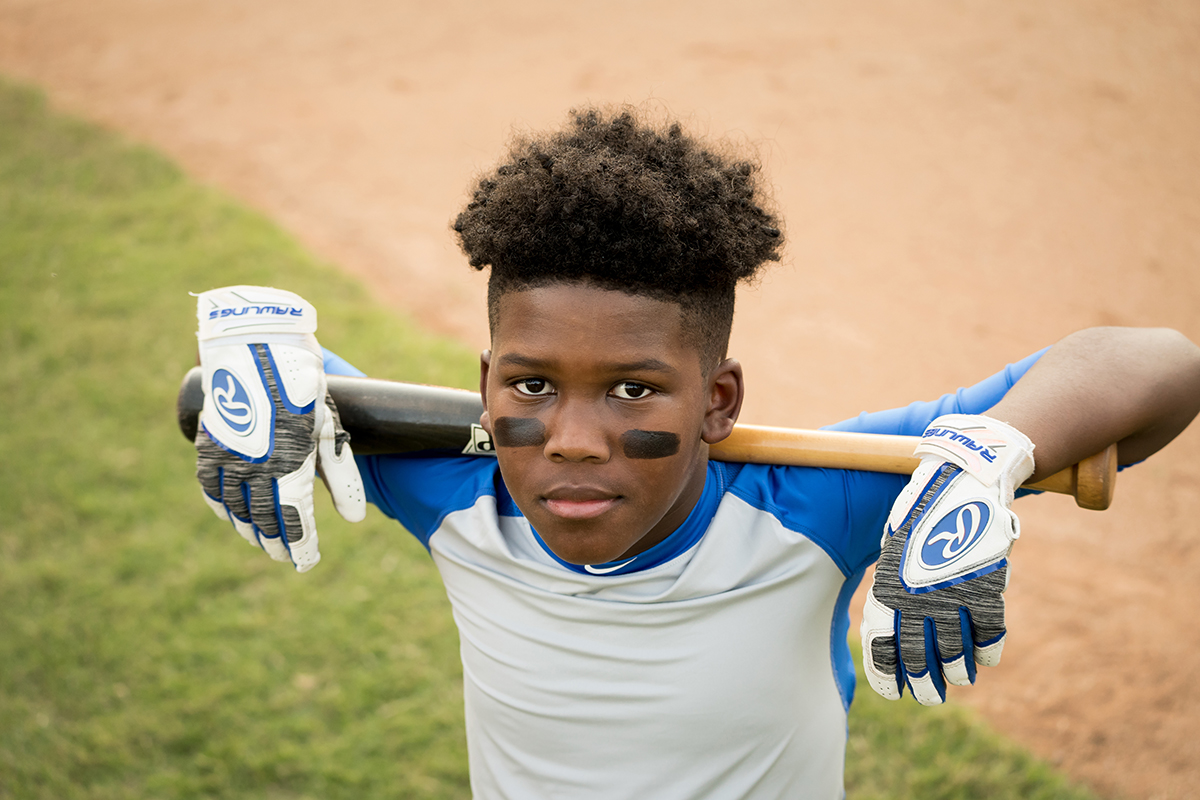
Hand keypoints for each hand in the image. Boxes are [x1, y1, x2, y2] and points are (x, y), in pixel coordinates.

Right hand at [193, 286, 364, 571]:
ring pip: (235, 510)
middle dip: (277, 543)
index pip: (294, 521)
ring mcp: (227, 458)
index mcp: (288, 464)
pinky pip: (211, 487)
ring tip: (263, 541)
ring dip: (250, 529)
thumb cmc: (302, 386)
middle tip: (287, 557)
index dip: (301, 546)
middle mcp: (253, 468)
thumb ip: (341, 475)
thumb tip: (353, 519)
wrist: (257, 345)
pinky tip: (232, 516)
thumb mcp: (326, 428)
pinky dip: (222, 506)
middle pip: (263, 521)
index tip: (307, 561)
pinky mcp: (209, 445)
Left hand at [860, 414, 1034, 704]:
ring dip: (956, 670)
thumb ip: (892, 586)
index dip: (887, 673)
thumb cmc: (921, 513)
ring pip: (954, 651)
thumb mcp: (894, 547)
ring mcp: (953, 594)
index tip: (894, 692)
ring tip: (958, 678)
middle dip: (923, 683)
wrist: (959, 480)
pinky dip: (988, 650)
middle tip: (929, 696)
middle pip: (918, 656)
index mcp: (888, 586)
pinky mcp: (986, 587)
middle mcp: (917, 597)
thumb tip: (888, 628)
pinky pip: (988, 631)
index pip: (882, 643)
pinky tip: (985, 659)